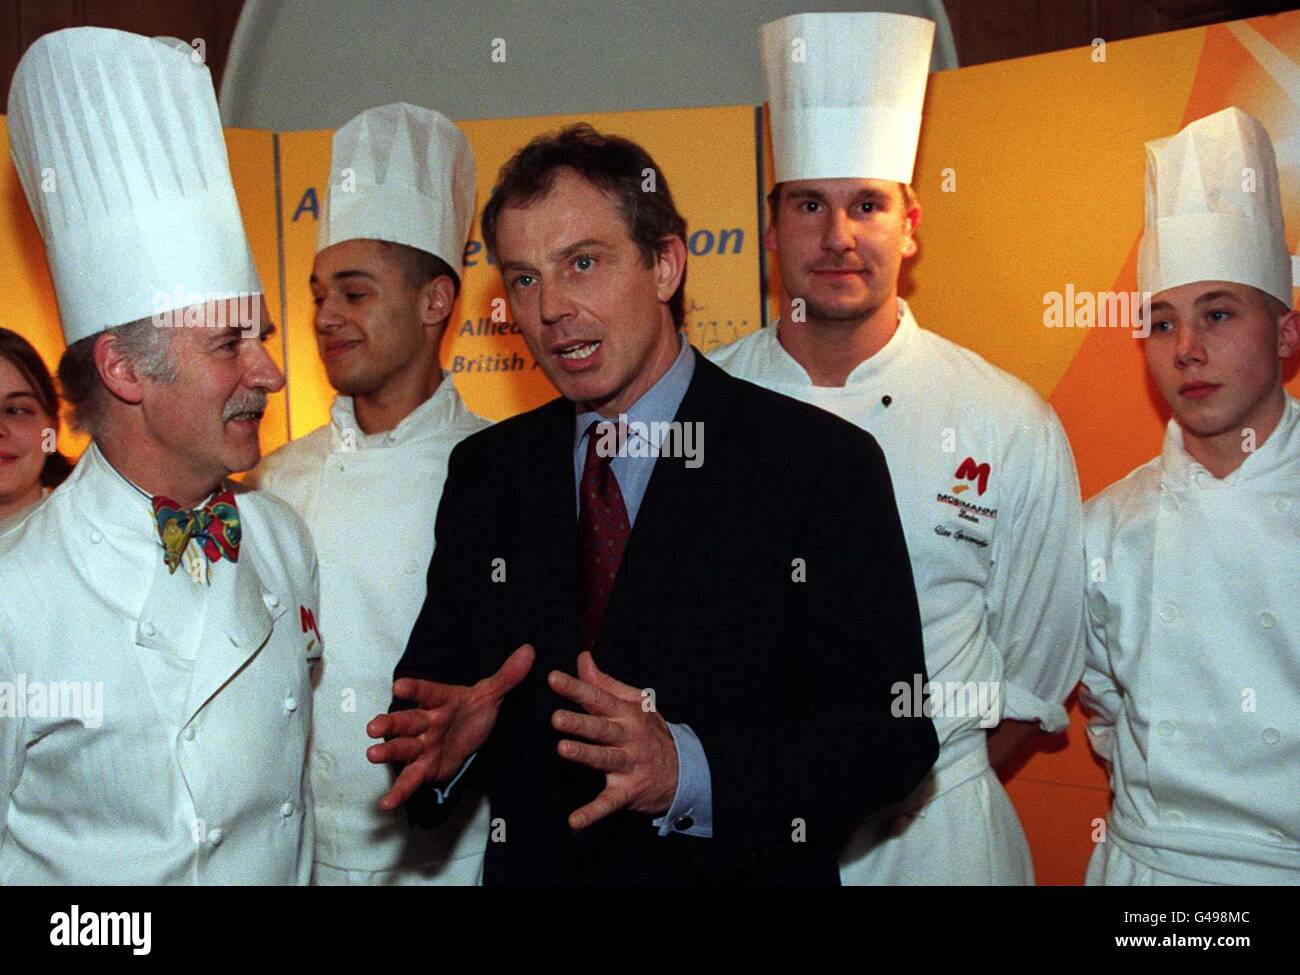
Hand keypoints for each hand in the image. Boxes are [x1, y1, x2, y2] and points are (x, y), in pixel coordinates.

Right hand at [366, 643, 534, 810]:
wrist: (471, 736)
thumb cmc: (473, 712)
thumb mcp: (491, 695)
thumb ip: (507, 676)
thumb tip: (529, 650)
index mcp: (440, 701)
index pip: (427, 692)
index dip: (414, 689)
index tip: (399, 686)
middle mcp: (426, 722)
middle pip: (407, 721)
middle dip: (390, 723)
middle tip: (374, 726)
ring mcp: (422, 746)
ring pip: (403, 747)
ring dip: (388, 751)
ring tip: (373, 754)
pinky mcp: (424, 768)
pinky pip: (409, 779)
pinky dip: (398, 792)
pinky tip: (386, 803)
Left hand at [549, 651, 678, 830]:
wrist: (682, 771)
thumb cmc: (650, 732)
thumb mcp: (634, 703)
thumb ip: (604, 683)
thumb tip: (582, 659)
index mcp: (626, 714)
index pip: (598, 698)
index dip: (576, 688)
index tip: (553, 678)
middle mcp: (628, 738)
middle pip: (600, 728)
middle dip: (579, 723)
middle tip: (556, 718)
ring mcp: (628, 765)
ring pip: (604, 759)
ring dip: (584, 755)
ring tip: (563, 750)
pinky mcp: (627, 792)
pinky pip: (607, 803)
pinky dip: (592, 814)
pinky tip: (574, 821)